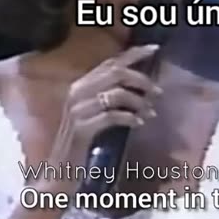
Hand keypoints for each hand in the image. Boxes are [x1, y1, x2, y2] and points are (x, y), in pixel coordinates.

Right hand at [46, 44, 161, 193]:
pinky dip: (130, 118)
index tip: (154, 49)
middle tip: (157, 93)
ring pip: (116, 94)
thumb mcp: (95, 112)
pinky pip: (112, 116)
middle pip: (115, 74)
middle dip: (141, 80)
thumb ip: (110, 95)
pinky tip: (139, 123)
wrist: (60, 169)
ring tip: (150, 113)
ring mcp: (77, 110)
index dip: (133, 54)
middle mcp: (77, 92)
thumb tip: (142, 83)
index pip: (110, 62)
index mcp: (81, 85)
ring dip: (139, 103)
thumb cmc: (81, 139)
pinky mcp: (82, 129)